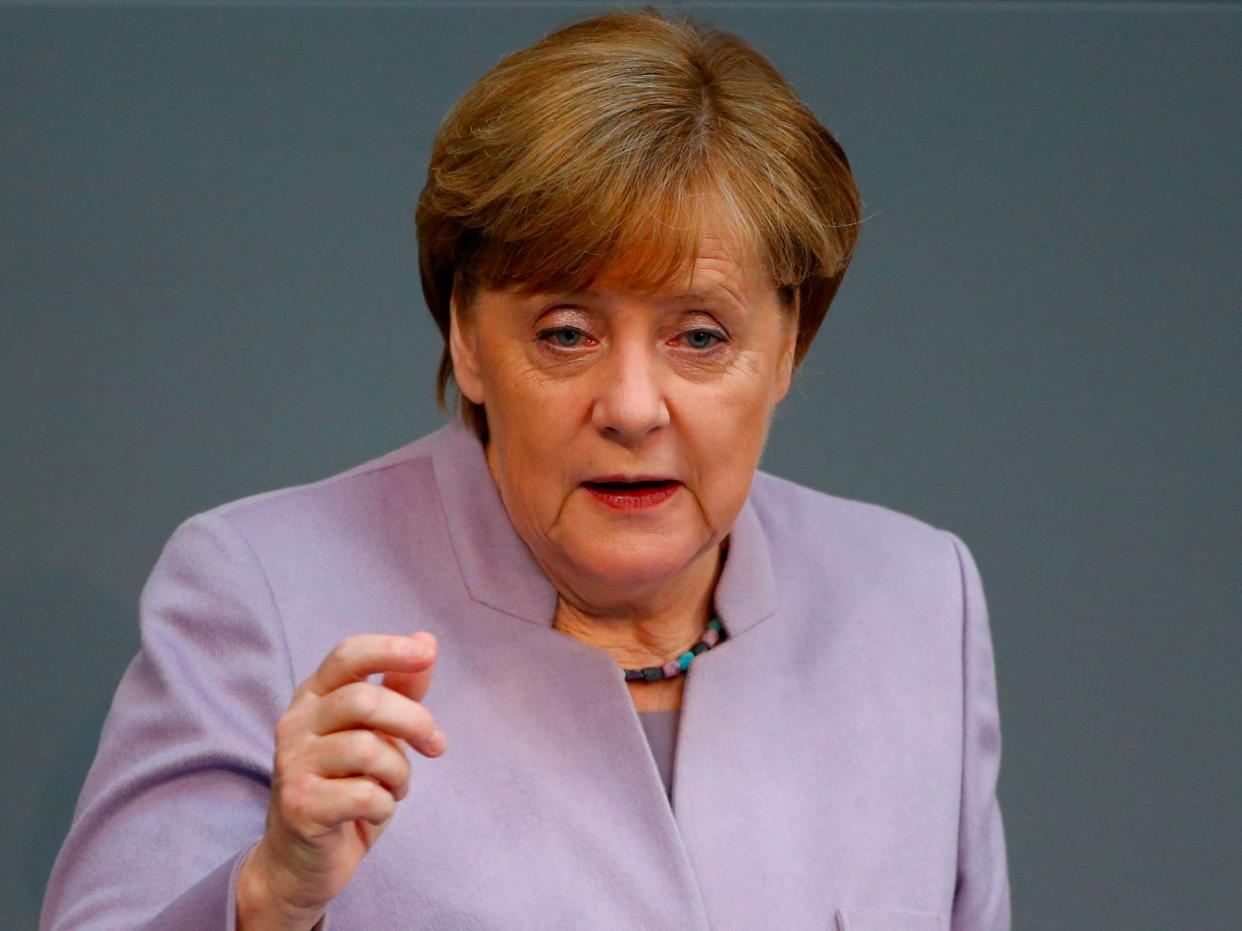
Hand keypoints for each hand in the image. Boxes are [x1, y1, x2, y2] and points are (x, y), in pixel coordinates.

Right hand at [237, 632, 444, 929]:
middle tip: (437, 746)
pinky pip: (363, 794)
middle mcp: (295, 724)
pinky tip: (375, 811)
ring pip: (368, 749)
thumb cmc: (344, 788)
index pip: (347, 655)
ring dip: (399, 773)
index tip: (427, 653)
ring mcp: (292, 764)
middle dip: (414, 721)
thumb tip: (426, 640)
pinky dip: (384, 804)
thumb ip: (399, 691)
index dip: (388, 649)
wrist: (301, 863)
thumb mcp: (377, 735)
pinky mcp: (299, 805)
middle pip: (364, 701)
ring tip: (395, 788)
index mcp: (314, 697)